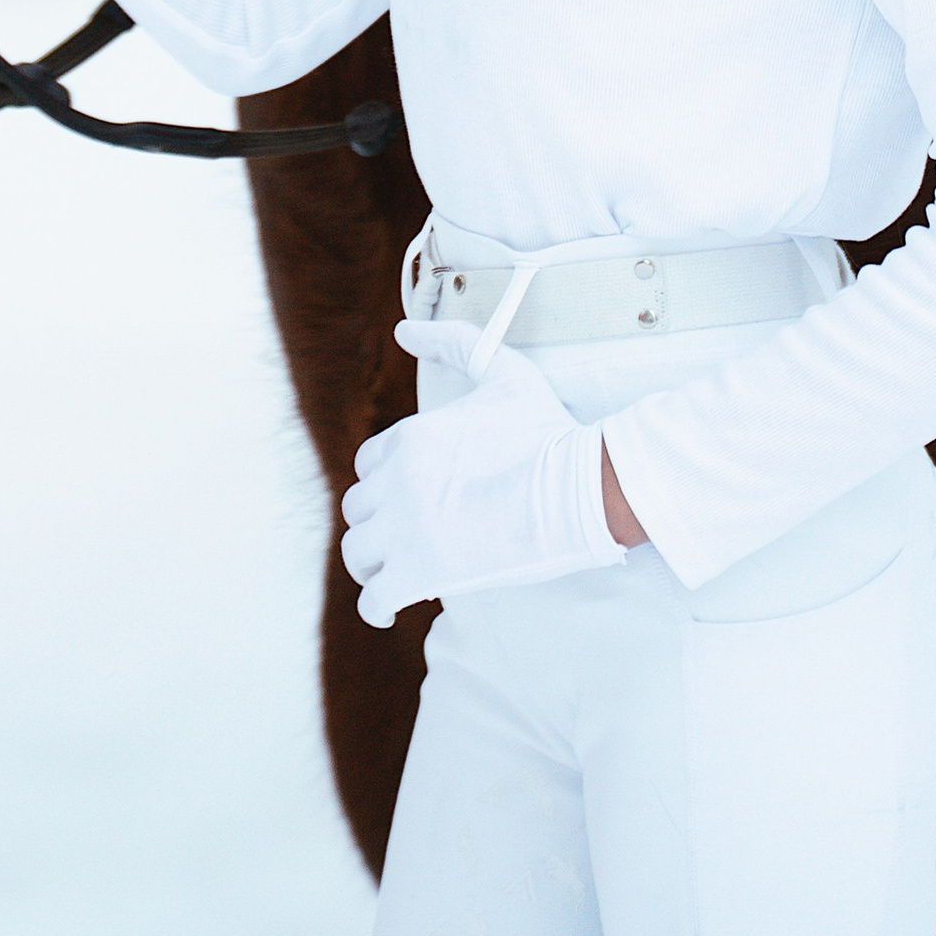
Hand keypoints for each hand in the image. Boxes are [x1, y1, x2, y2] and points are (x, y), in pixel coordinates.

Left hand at [339, 339, 628, 627]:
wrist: (578, 488)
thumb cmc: (545, 431)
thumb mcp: (501, 371)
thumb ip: (451, 341)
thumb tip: (403, 327)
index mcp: (410, 437)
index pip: (368, 464)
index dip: (386, 481)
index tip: (409, 496)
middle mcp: (397, 481)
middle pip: (358, 508)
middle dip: (377, 521)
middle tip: (405, 536)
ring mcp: (406, 529)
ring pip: (357, 552)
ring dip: (371, 563)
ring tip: (392, 573)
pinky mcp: (421, 572)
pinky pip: (374, 597)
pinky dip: (376, 606)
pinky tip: (388, 609)